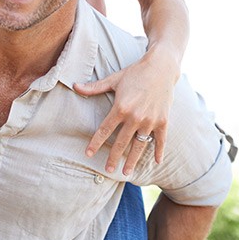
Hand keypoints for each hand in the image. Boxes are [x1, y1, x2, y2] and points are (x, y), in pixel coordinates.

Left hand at [74, 51, 177, 174]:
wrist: (161, 67)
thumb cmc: (136, 72)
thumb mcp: (114, 79)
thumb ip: (94, 87)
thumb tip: (75, 86)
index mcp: (121, 107)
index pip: (105, 130)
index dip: (95, 143)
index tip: (88, 154)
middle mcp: (135, 117)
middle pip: (121, 142)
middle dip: (113, 157)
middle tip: (108, 170)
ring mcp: (150, 120)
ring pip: (139, 145)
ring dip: (132, 160)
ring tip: (126, 172)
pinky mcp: (163, 120)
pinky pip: (161, 140)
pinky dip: (159, 151)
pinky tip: (156, 162)